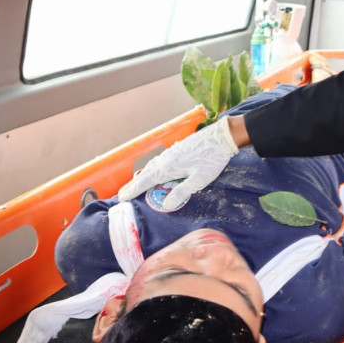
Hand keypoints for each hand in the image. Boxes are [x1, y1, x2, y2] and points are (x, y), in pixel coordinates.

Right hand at [118, 116, 238, 210]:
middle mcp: (166, 159)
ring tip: (136, 185)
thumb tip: (165, 205)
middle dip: (134, 184)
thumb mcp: (199, 180)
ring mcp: (171, 152)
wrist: (221, 137)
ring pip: (152, 166)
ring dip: (143, 176)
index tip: (122, 197)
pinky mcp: (178, 149)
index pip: (146, 181)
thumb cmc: (212, 159)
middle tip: (122, 194)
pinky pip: (159, 161)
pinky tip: (155, 171)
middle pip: (145, 173)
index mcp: (169, 167)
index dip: (133, 190)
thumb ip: (181, 192)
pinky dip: (152, 169)